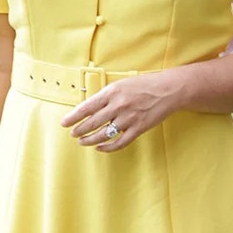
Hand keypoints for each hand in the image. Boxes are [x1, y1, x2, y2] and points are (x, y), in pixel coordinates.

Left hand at [61, 71, 179, 151]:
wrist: (168, 90)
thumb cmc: (144, 85)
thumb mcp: (121, 84)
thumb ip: (106, 96)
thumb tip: (90, 108)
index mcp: (112, 92)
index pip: (86, 107)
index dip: (73, 117)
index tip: (64, 123)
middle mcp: (118, 106)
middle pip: (92, 123)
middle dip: (79, 130)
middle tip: (73, 134)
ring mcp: (128, 119)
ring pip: (103, 135)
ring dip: (90, 140)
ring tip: (83, 142)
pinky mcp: (138, 129)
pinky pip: (119, 143)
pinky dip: (108, 148)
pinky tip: (100, 148)